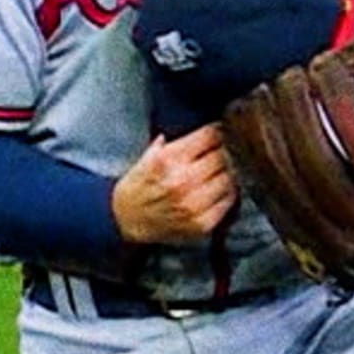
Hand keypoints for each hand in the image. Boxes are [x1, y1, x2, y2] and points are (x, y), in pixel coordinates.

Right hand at [112, 127, 237, 244]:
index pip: (210, 136)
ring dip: (227, 172)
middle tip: (220, 153)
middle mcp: (182, 181)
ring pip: (229, 178)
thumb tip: (199, 130)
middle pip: (222, 156)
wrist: (124, 221)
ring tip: (219, 172)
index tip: (217, 134)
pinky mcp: (201, 223)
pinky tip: (219, 190)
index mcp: (168, 159)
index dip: (216, 132)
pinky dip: (227, 193)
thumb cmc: (136, 187)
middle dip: (223, 152)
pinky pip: (227, 201)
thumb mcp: (146, 157)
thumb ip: (172, 142)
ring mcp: (193, 204)